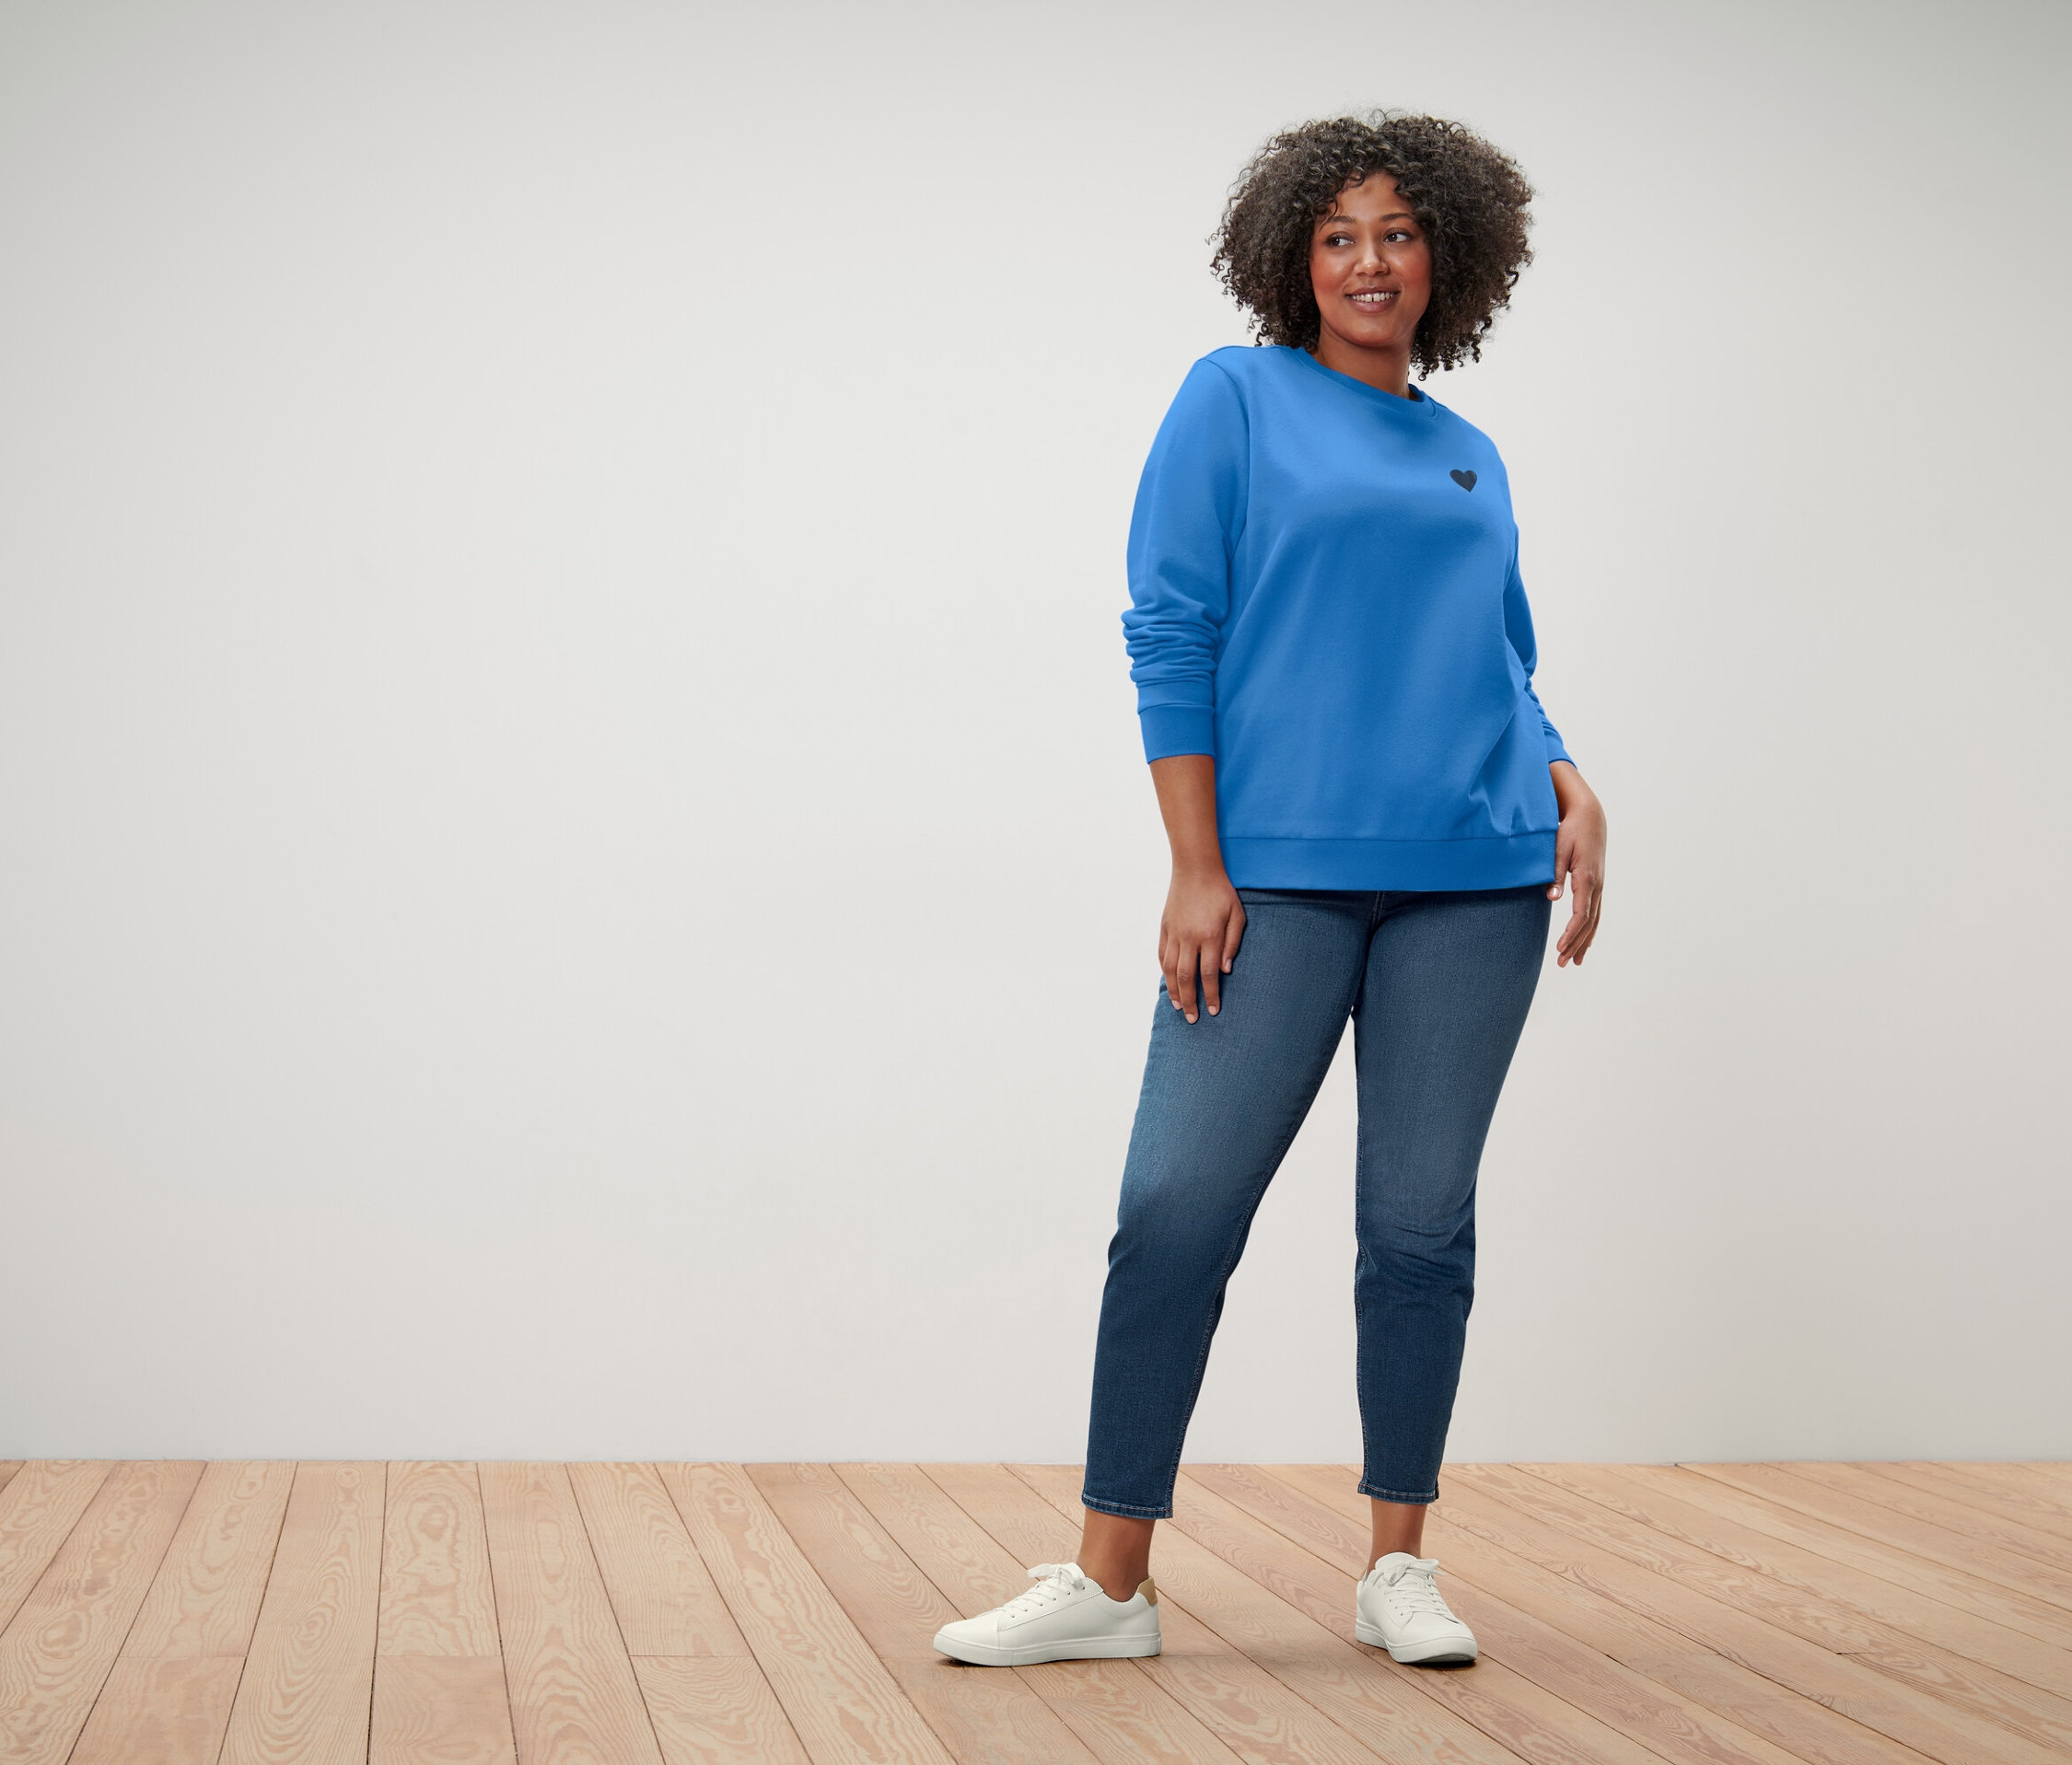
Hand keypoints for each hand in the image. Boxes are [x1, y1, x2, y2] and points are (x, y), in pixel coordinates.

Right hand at [1160, 867, 1245, 1021]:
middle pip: (1186, 978)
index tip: (1214, 1010)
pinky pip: (1162, 955)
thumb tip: (1225, 970)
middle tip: (1192, 1018)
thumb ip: (1233, 943)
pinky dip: (1164, 972)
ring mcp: (1174, 933)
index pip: (1209, 974)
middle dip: (1189, 1001)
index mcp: (1210, 936)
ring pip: (1169, 970)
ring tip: (1177, 1007)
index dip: (1211, 995)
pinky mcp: (1164, 928)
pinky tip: (1169, 983)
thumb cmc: (1221, 891)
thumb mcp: (1237, 915)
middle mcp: (1189, 937)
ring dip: (1173, 991)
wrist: (1195, 869)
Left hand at [1547, 761, 1604, 967]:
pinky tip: (1585, 943)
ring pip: (1594, 920)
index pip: (1580, 914)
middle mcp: (1596, 885)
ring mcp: (1599, 886)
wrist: (1590, 816)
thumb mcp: (1558, 849)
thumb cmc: (1570, 830)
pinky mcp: (1597, 884)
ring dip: (1584, 942)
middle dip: (1575, 944)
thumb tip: (1552, 898)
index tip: (1560, 948)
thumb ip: (1554, 874)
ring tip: (1573, 962)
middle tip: (1562, 963)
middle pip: (1588, 923)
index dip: (1571, 933)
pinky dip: (1590, 930)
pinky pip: (1595, 913)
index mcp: (1586, 878)